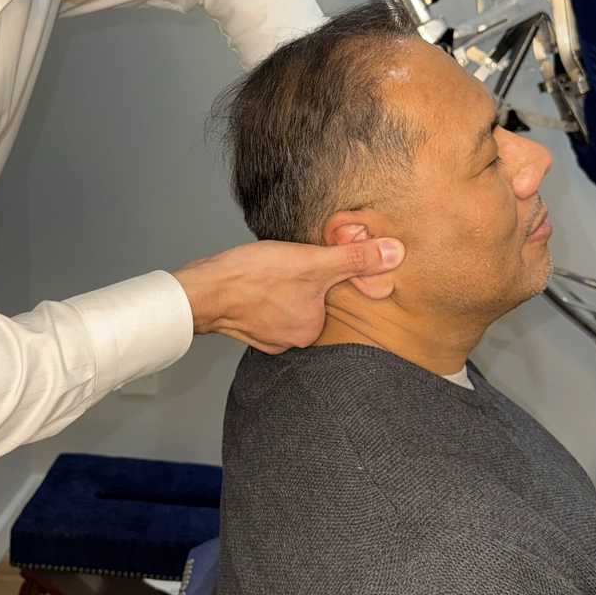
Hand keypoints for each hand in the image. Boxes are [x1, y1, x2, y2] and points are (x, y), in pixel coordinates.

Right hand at [171, 239, 404, 353]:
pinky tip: (254, 282)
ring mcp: (267, 337)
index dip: (322, 274)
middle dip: (301, 282)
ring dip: (281, 288)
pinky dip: (262, 295)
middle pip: (309, 302)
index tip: (308, 261)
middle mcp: (292, 340)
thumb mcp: (311, 261)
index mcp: (312, 328)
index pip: (331, 297)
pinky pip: (265, 310)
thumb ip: (354, 259)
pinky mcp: (247, 329)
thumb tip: (395, 254)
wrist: (200, 290)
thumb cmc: (251, 277)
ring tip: (268, 272)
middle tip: (284, 264)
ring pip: (286, 305)